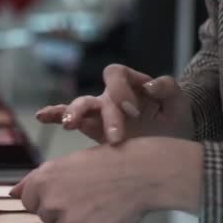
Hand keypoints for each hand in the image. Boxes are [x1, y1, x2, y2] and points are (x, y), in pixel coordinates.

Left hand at [10, 137, 202, 222]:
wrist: (141, 172)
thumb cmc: (105, 163)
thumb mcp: (65, 162)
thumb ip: (34, 180)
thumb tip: (11, 193)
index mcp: (42, 182)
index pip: (30, 203)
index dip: (49, 196)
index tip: (68, 189)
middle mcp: (51, 204)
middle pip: (47, 218)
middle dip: (63, 210)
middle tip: (88, 195)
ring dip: (80, 222)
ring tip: (100, 203)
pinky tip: (108, 216)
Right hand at [36, 64, 193, 143]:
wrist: (171, 147)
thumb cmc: (174, 122)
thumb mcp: (180, 104)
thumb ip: (168, 88)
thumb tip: (148, 86)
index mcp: (130, 84)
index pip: (115, 74)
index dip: (120, 89)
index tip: (134, 112)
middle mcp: (111, 97)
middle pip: (96, 95)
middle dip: (104, 115)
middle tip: (118, 137)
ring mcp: (99, 114)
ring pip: (79, 107)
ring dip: (72, 114)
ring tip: (69, 124)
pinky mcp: (92, 130)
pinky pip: (68, 119)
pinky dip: (54, 115)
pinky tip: (42, 116)